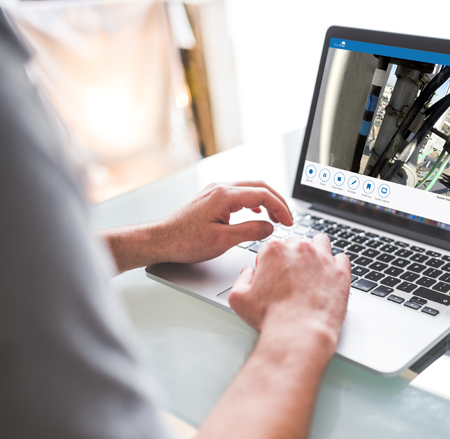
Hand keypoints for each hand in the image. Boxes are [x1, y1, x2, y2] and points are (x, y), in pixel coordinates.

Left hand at [154, 180, 293, 264]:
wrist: (161, 240)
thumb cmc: (185, 241)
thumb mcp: (222, 241)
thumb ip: (250, 231)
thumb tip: (269, 227)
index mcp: (224, 195)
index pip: (263, 194)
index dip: (280, 208)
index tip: (289, 222)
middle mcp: (220, 188)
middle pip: (259, 186)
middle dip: (277, 202)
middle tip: (288, 218)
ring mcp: (215, 191)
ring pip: (250, 188)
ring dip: (266, 201)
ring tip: (276, 217)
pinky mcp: (212, 197)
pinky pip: (239, 193)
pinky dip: (254, 202)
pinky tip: (257, 212)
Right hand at [228, 234, 351, 351]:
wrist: (299, 334)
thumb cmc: (271, 318)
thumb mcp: (239, 299)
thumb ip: (241, 279)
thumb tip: (248, 272)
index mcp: (274, 251)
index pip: (271, 248)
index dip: (269, 264)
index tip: (272, 277)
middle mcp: (300, 250)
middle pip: (296, 244)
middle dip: (292, 257)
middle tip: (291, 278)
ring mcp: (323, 259)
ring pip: (320, 243)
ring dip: (316, 252)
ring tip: (312, 270)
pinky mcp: (341, 272)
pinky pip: (342, 258)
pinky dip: (336, 265)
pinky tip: (329, 276)